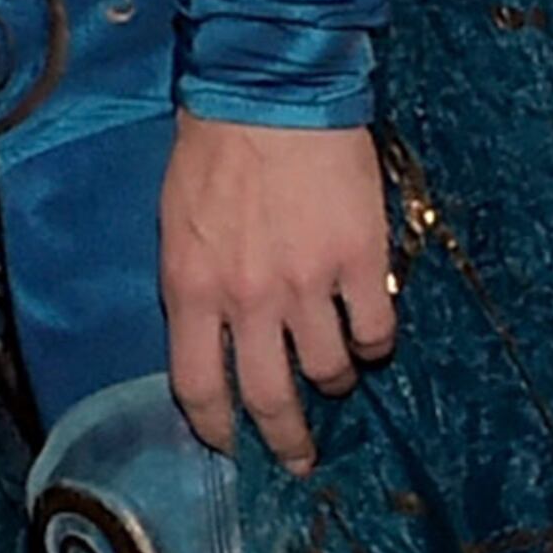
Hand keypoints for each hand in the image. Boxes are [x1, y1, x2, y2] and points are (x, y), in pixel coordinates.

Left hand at [162, 111, 397, 472]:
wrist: (268, 93)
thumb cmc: (212, 150)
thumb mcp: (177, 225)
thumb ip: (195, 284)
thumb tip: (215, 334)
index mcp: (192, 290)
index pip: (198, 385)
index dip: (217, 427)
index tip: (232, 447)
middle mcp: (248, 300)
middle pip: (270, 397)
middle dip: (287, 439)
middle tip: (299, 459)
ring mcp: (308, 284)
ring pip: (329, 369)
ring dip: (335, 381)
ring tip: (338, 375)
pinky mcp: (360, 261)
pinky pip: (375, 330)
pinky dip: (375, 343)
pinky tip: (371, 335)